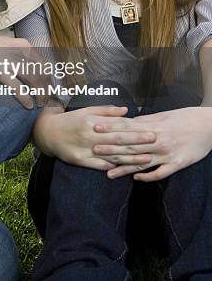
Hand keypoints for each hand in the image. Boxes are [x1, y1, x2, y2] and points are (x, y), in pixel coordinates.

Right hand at [0, 33, 49, 108]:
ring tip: (39, 104)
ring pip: (33, 80)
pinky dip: (25, 97)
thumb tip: (34, 71)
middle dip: (46, 88)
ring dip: (39, 94)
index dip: (49, 79)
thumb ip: (20, 55)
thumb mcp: (6, 46)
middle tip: (46, 100)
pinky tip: (28, 105)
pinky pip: (18, 87)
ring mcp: (10, 60)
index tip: (50, 89)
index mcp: (23, 45)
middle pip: (42, 73)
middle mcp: (19, 51)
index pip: (44, 64)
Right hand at [32, 105, 155, 170]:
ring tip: (147, 159)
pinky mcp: (80, 161)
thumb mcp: (87, 110)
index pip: (119, 126)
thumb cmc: (71, 120)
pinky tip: (125, 169)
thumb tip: (127, 110)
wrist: (48, 132)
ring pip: (111, 155)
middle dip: (138, 141)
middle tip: (155, 142)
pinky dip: (111, 167)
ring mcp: (85, 149)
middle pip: (118, 140)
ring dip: (130, 158)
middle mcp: (91, 136)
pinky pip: (98, 165)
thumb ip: (107, 111)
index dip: (136, 129)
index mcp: (94, 122)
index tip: (151, 130)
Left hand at [93, 107, 211, 180]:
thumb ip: (146, 120)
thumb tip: (128, 120)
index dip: (110, 129)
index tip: (96, 129)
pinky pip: (160, 173)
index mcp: (154, 126)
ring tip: (108, 173)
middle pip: (131, 146)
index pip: (127, 128)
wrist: (210, 126)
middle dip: (111, 148)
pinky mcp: (177, 164)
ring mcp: (167, 154)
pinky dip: (148, 176)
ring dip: (124, 168)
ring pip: (142, 162)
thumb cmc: (186, 117)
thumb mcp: (165, 115)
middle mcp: (158, 141)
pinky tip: (136, 179)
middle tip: (94, 150)